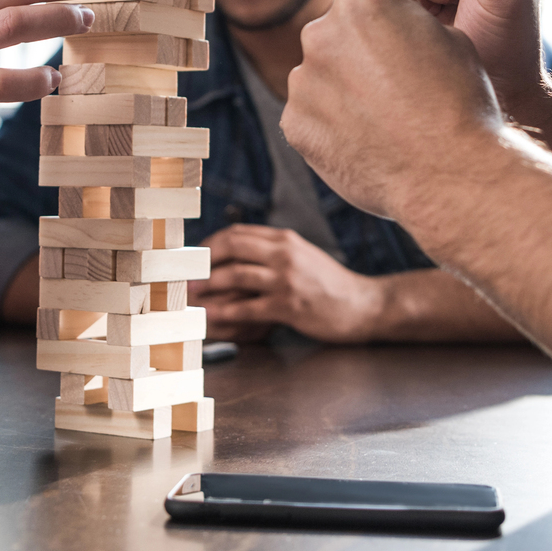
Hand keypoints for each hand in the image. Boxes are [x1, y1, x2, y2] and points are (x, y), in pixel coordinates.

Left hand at [197, 224, 387, 343]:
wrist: (365, 305)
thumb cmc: (330, 284)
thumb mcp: (303, 256)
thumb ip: (275, 251)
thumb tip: (239, 252)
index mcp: (286, 239)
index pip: (238, 233)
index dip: (211, 243)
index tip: (196, 256)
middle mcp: (285, 254)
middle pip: (231, 247)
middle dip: (203, 260)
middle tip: (186, 273)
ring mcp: (287, 279)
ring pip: (235, 276)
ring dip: (209, 286)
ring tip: (192, 295)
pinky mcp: (290, 306)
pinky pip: (248, 308)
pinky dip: (226, 313)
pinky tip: (213, 317)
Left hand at [283, 0, 504, 222]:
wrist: (451, 175)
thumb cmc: (460, 101)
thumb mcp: (451, 35)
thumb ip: (408, 18)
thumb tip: (394, 23)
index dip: (401, 15)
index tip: (416, 43)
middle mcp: (320, 32)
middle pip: (341, 30)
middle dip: (365, 49)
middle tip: (402, 84)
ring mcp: (302, 81)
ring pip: (324, 73)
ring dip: (347, 87)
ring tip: (388, 117)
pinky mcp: (295, 124)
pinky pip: (312, 113)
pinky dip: (334, 122)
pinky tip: (369, 139)